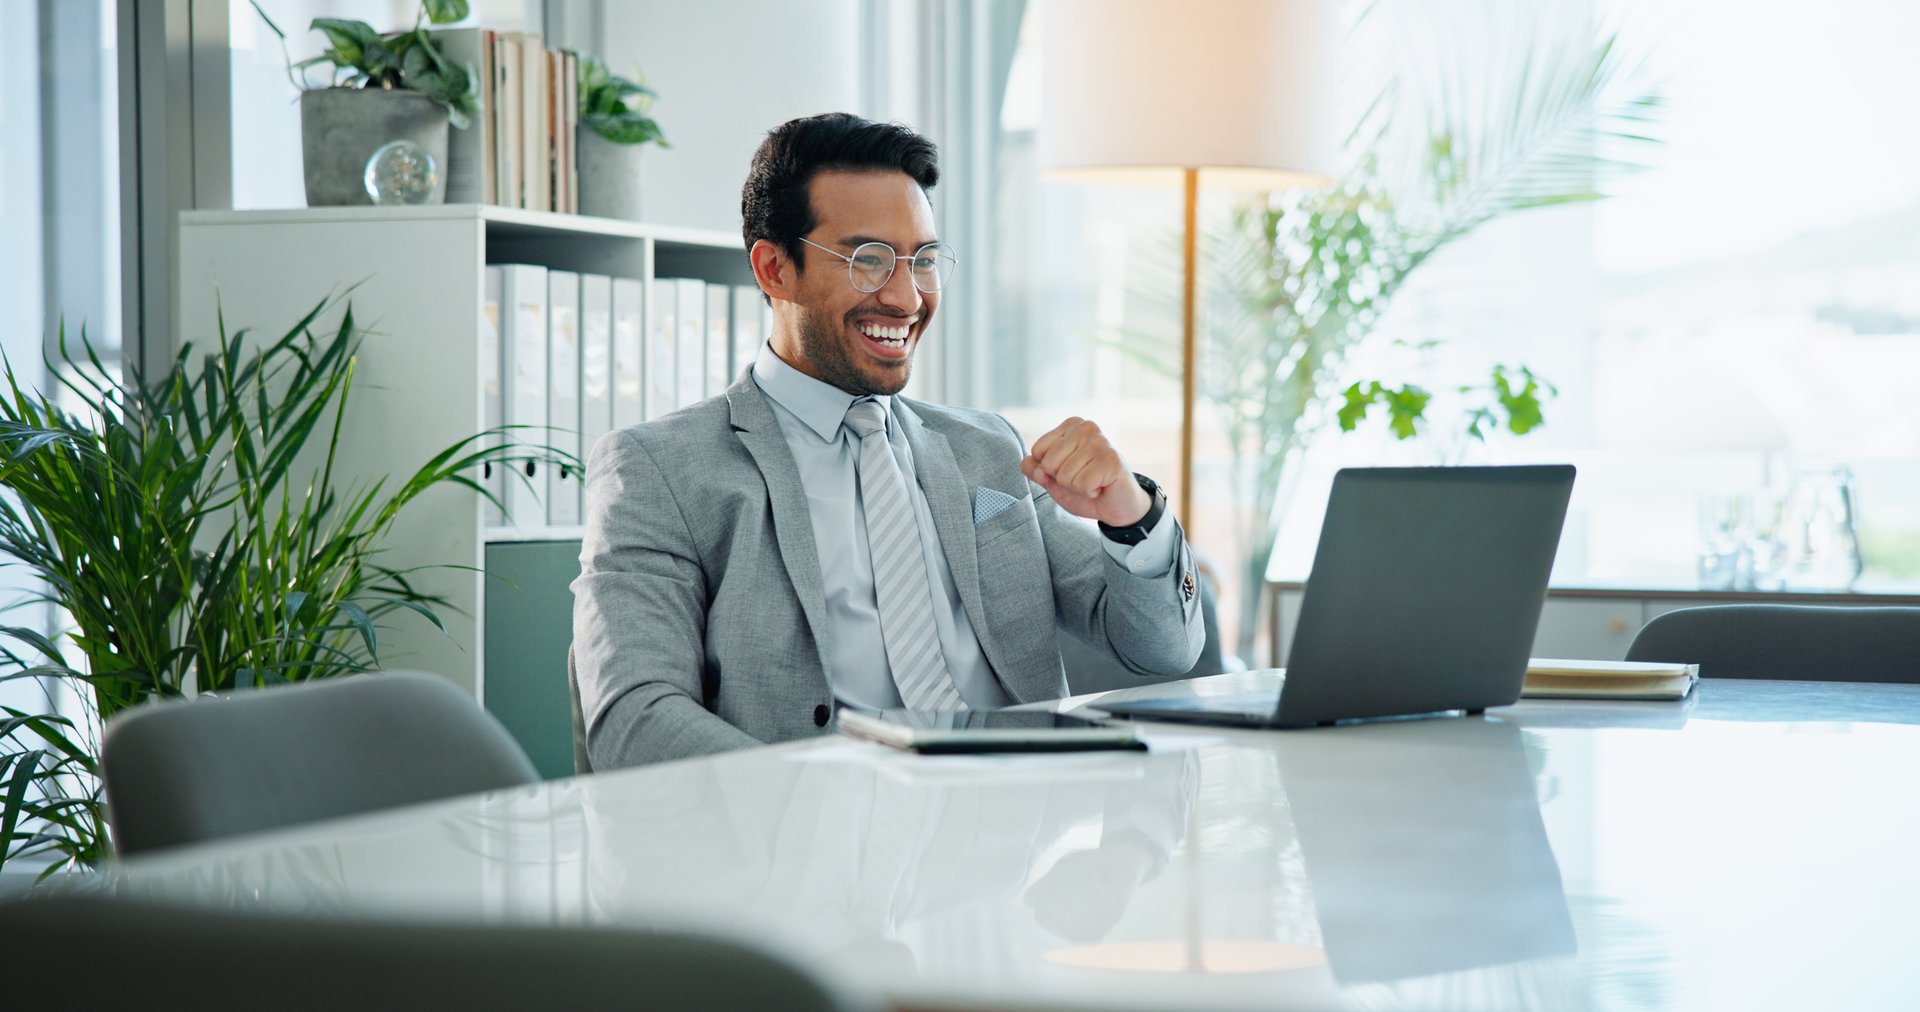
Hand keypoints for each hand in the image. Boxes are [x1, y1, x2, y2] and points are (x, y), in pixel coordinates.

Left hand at [1020, 417, 1151, 526]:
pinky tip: (1102, 485)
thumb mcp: (1051, 478)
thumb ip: (1034, 469)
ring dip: (1077, 487)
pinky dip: (1089, 492)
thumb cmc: (1083, 486)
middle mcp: (1086, 427)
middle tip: (1083, 477)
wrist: (1114, 505)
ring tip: (1093, 481)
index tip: (1070, 470)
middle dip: (1063, 479)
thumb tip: (1037, 470)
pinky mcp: (1111, 459)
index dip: (1049, 470)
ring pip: (1065, 475)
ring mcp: (1100, 442)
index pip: (1038, 451)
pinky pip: (1082, 484)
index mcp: (1071, 425)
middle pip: (1049, 463)